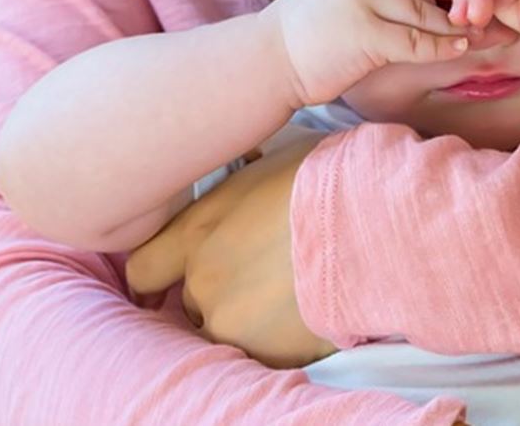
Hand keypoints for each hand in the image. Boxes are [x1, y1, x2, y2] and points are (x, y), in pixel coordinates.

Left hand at [125, 132, 335, 368]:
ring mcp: (233, 322)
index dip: (160, 274)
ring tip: (293, 293)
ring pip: (228, 330)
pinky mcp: (270, 351)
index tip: (178, 273)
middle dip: (221, 291)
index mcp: (197, 231)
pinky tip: (311, 311)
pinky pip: (266, 352)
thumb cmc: (329, 176)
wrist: (375, 218)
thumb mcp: (267, 167)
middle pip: (192, 300)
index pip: (144, 269)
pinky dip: (284, 339)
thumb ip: (239, 193)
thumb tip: (246, 188)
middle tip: (263, 273)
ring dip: (251, 318)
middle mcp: (203, 280)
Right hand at [267, 0, 469, 106]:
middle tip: (494, 15)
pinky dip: (442, 46)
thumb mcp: (335, 1)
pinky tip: (461, 50)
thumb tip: (411, 6)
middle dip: (461, 4)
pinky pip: (415, 41)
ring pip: (423, 13)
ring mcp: (362, 3)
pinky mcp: (364, 34)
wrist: (265, 61)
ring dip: (458, 27)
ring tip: (487, 34)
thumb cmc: (301, 39)